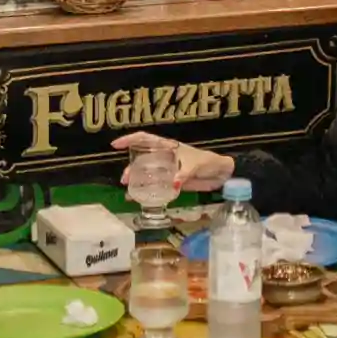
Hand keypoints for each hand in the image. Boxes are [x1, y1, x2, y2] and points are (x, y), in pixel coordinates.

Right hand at [113, 130, 235, 193]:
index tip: (115, 145)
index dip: (130, 139)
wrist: (220, 173)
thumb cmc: (209, 161)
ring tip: (128, 188)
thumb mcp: (196, 164)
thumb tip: (173, 184)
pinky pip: (157, 186)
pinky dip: (147, 192)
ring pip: (147, 173)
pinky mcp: (173, 183)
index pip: (145, 139)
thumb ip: (184, 173)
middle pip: (142, 158)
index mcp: (168, 147)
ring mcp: (168, 170)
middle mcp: (165, 157)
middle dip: (130, 166)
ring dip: (136, 179)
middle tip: (124, 178)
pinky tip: (139, 198)